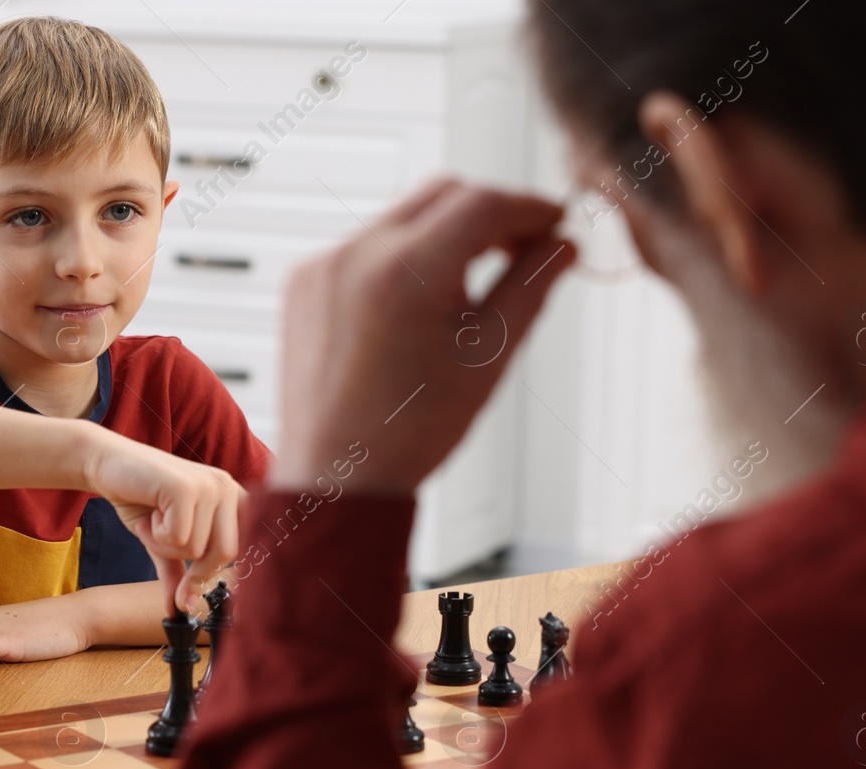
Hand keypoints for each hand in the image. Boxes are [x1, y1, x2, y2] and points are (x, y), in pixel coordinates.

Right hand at [83, 434, 244, 612]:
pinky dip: (155, 535)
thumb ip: (176, 573)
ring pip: (197, 549)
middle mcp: (226, 487)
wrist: (105, 463)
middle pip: (226, 554)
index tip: (228, 605)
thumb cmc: (138, 497)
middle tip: (166, 555)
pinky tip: (148, 513)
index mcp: (231, 497)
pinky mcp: (186, 488)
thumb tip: (178, 611)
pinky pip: (177, 538)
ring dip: (165, 545)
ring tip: (153, 520)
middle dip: (194, 569)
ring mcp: (209, 485)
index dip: (235, 572)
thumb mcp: (162, 541)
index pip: (248, 545)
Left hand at [271, 178, 573, 493]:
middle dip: (489, 214)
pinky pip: (363, 247)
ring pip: (402, 219)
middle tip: (523, 248)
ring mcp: (323, 265)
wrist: (338, 476)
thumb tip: (562, 244)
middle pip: (443, 194)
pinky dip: (399, 260)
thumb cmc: (409, 432)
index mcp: (406, 271)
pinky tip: (416, 305)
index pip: (483, 202)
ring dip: (443, 237)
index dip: (530, 207)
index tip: (554, 223)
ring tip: (467, 290)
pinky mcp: (303, 282)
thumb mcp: (490, 355)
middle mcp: (356, 255)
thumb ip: (531, 285)